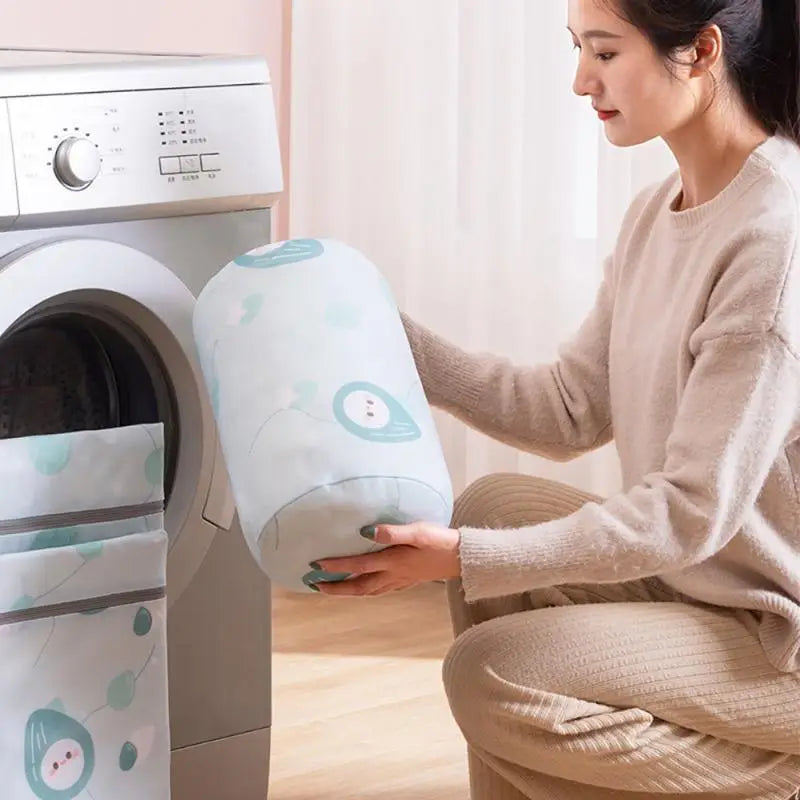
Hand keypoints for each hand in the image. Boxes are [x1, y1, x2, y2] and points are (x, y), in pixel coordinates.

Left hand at [310, 522, 460, 595]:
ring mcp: (400, 581)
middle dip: (335, 588)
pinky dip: (365, 591)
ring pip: (367, 591)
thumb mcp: (418, 531)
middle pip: (358, 587)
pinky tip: (362, 588)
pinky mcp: (407, 580)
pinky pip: (379, 590)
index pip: (358, 566)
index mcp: (393, 562)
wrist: (462, 558)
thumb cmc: (440, 541)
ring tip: (331, 589)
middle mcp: (393, 575)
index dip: (335, 566)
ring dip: (347, 592)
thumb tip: (367, 531)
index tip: (315, 566)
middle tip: (314, 586)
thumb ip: (393, 532)